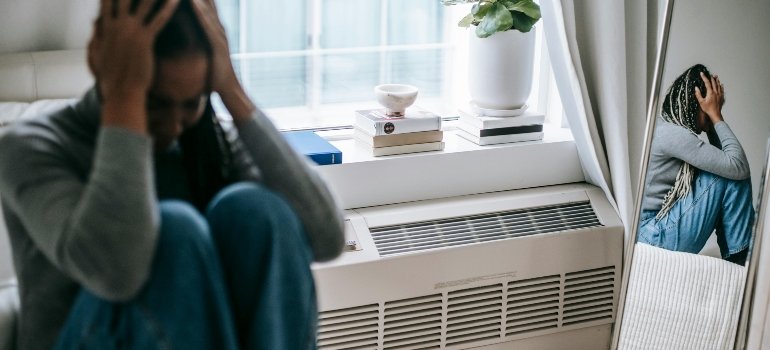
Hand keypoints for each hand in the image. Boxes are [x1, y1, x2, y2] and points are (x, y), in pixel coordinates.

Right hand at [92, 0, 179, 101]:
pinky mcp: (144, 40)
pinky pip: (159, 19)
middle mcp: (116, 26)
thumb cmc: (112, 77)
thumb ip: (98, 35)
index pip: (107, 1)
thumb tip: (96, 25)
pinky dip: (168, 7)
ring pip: (143, 3)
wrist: (121, 92)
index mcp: (105, 27)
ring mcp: (130, 32)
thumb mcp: (99, 53)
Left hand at [191, 0, 254, 122]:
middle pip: (206, 1)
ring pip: (207, 9)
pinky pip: (208, 25)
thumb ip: (196, 40)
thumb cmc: (213, 73)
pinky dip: (201, 12)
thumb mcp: (203, 52)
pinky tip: (193, 2)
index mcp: (212, 28)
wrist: (228, 89)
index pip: (203, 4)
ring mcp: (219, 35)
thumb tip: (182, 35)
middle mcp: (217, 28)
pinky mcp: (218, 44)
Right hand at [694, 72, 724, 123]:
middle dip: (711, 78)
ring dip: (717, 81)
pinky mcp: (721, 97)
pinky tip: (721, 85)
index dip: (704, 77)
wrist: (715, 113)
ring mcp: (719, 94)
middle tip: (710, 74)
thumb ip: (698, 94)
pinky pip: (722, 90)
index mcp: (710, 93)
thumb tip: (696, 88)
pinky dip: (721, 86)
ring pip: (718, 85)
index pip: (707, 83)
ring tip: (716, 77)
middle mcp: (716, 92)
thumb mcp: (701, 102)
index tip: (702, 73)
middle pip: (714, 83)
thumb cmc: (708, 109)